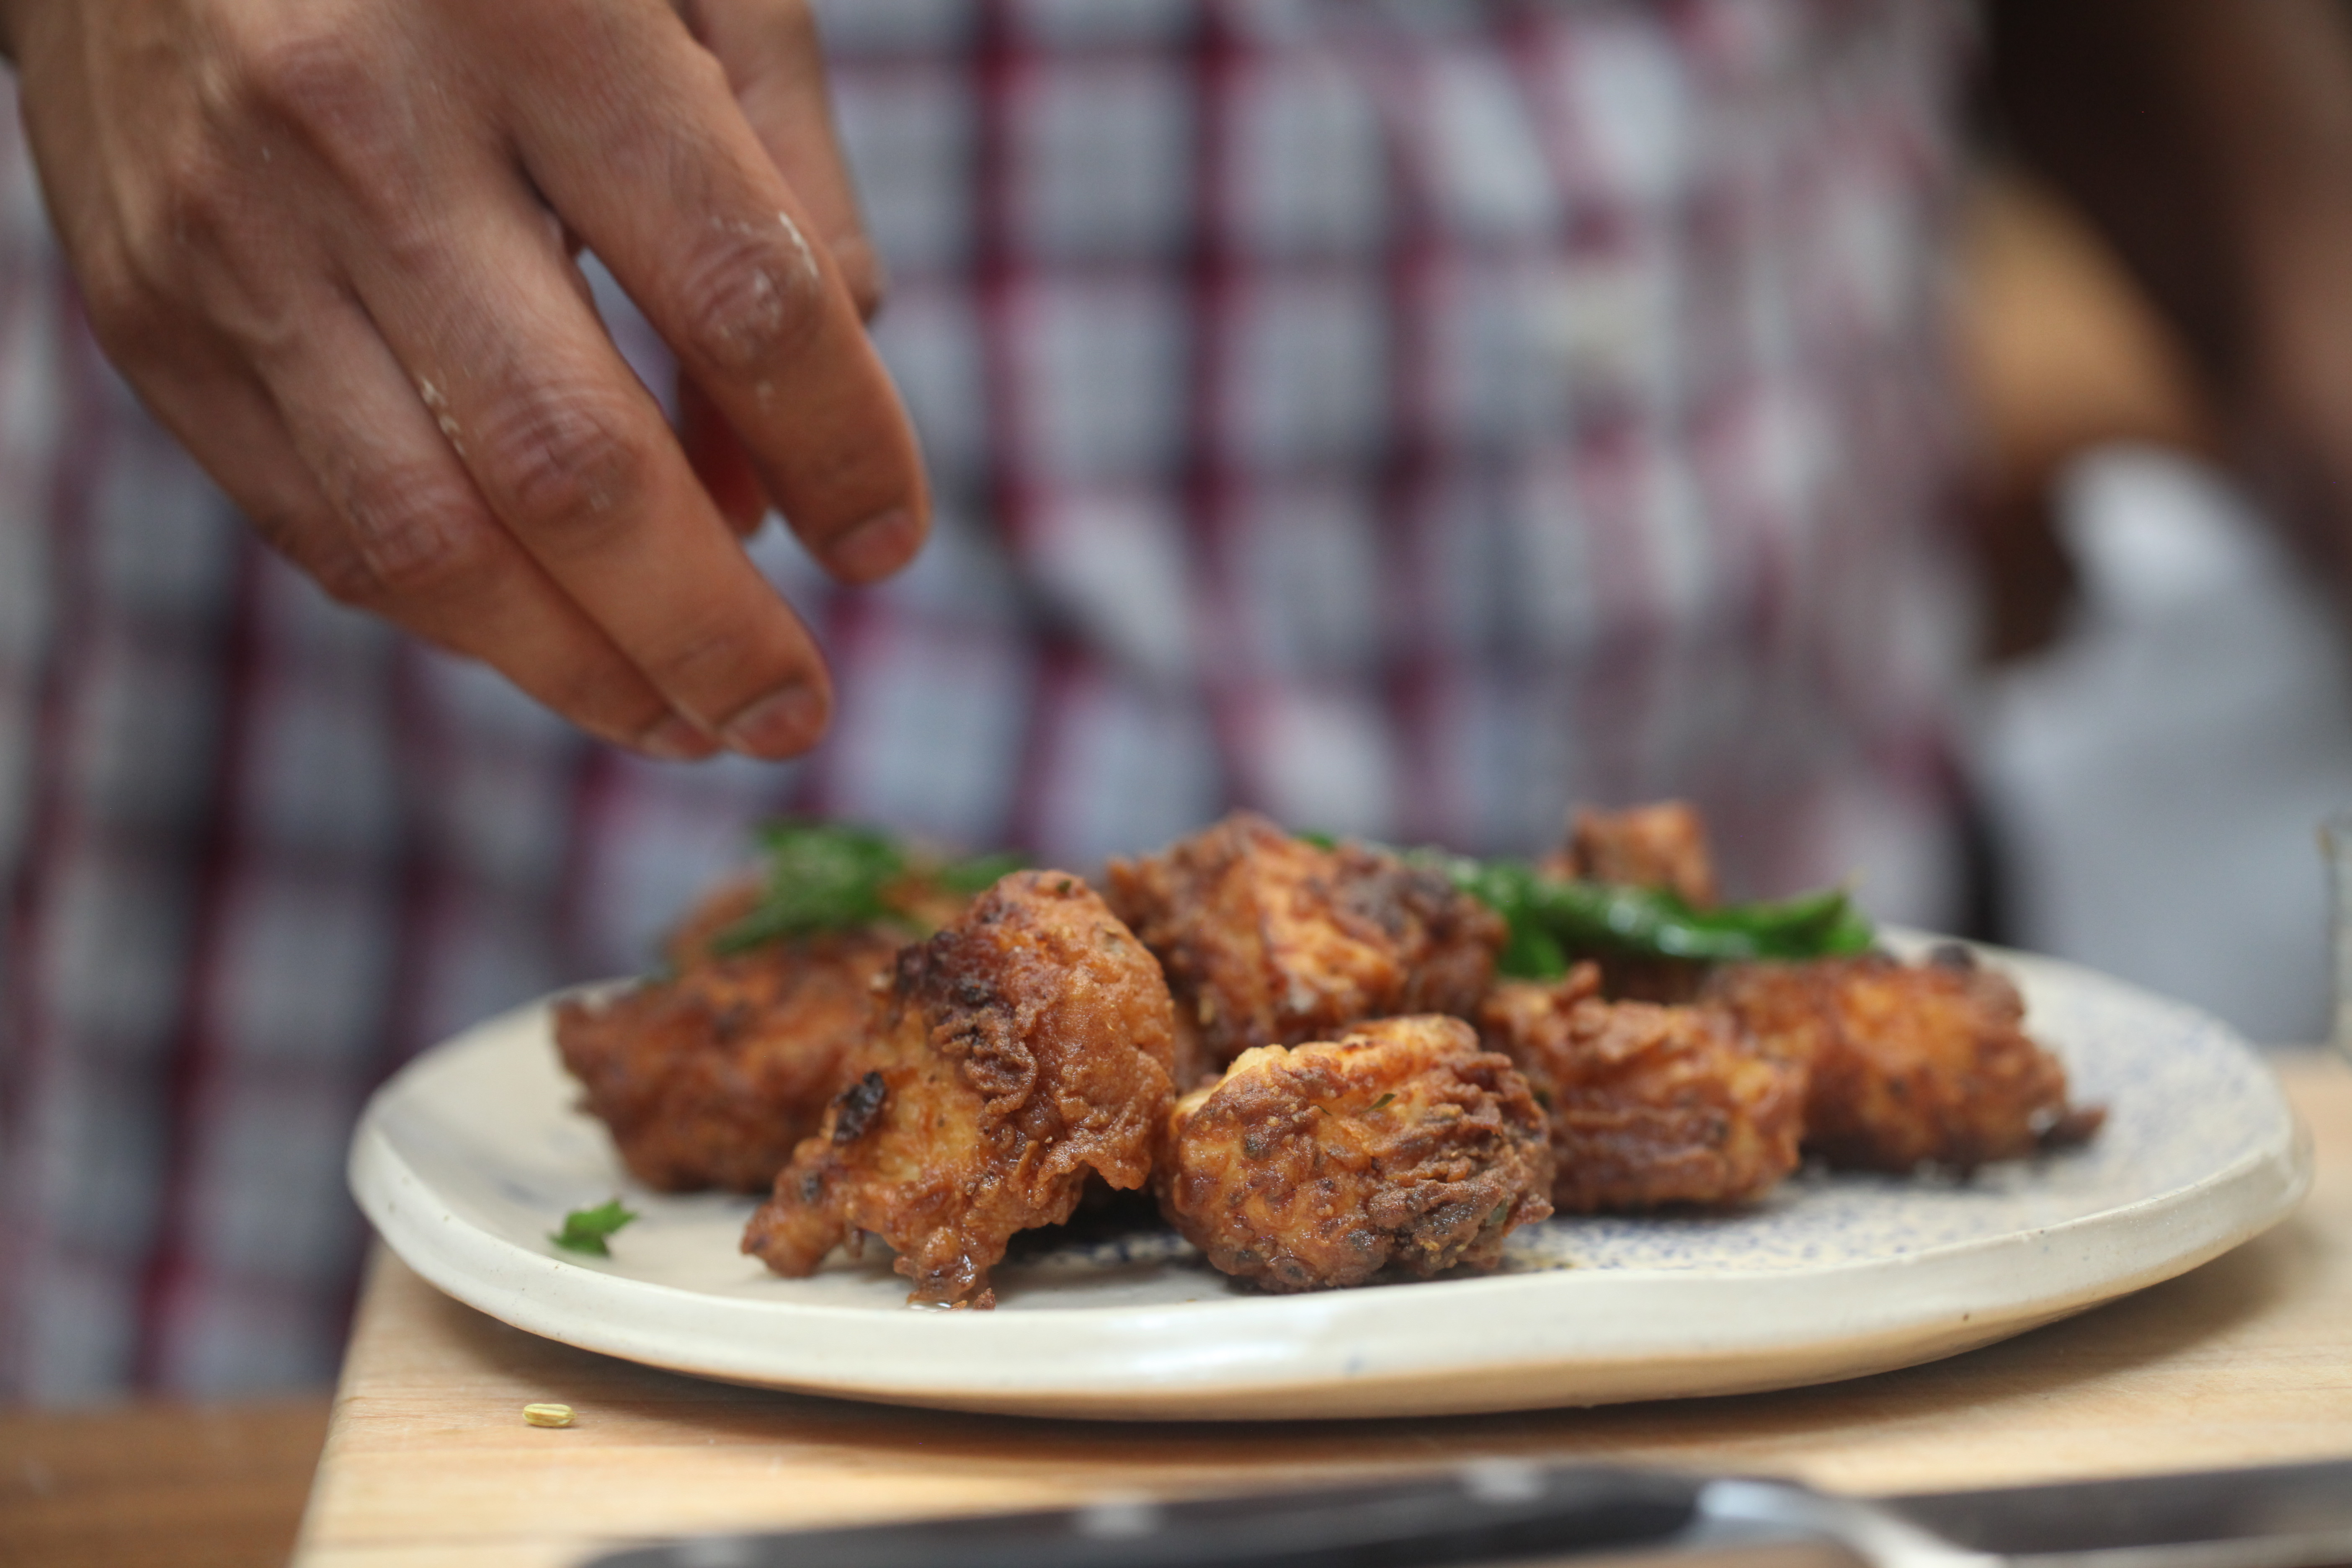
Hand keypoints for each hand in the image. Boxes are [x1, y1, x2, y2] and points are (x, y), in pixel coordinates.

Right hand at [2, 0, 925, 759]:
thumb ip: (787, 190)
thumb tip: (787, 462)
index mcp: (538, 19)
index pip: (742, 295)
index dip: (842, 448)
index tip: (885, 547)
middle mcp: (366, 132)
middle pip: (574, 463)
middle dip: (708, 631)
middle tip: (793, 716)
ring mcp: (235, 238)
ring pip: (432, 539)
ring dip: (583, 671)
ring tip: (685, 728)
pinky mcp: (153, 316)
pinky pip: (323, 526)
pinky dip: (456, 616)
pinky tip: (549, 642)